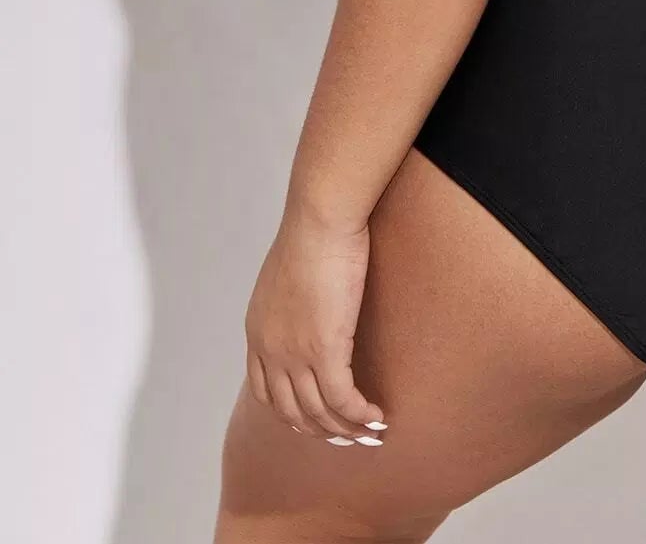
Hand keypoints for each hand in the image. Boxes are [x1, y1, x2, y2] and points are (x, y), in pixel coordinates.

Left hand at [243, 209, 388, 444]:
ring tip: (369, 431)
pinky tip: (377, 416)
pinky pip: (343, 399)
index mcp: (258, 332)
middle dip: (319, 429)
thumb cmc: (312, 231)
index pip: (265, 392)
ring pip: (319, 411)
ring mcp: (296, 355)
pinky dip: (360, 414)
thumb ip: (291, 298)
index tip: (314, 418)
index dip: (291, 412)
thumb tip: (310, 301)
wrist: (320, 219)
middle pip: (291, 410)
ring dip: (346, 428)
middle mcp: (271, 351)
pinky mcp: (326, 351)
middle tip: (345, 436)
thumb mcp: (287, 271)